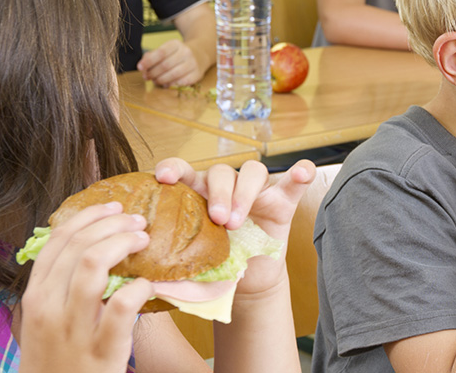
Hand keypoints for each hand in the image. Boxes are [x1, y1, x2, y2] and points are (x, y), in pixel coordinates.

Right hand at [19, 202, 153, 372]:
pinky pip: (121, 305)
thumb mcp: (47, 320)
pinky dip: (139, 288)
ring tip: (144, 240)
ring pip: (92, 265)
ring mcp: (73, 328)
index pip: (57, 241)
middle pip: (79, 246)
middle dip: (112, 224)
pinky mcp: (101, 349)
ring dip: (123, 244)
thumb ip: (61, 288)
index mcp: (36, 296)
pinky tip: (148, 285)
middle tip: (137, 221)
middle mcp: (48, 308)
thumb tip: (94, 249)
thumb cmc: (59, 359)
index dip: (88, 217)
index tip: (113, 206)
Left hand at [138, 39, 203, 86]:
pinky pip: (181, 82)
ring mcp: (193, 64)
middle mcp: (186, 52)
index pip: (160, 53)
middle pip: (165, 65)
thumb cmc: (177, 53)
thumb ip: (153, 56)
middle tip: (146, 77)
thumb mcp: (166, 49)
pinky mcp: (197, 74)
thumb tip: (142, 66)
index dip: (149, 61)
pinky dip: (171, 85)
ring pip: (173, 75)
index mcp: (176, 44)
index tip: (140, 67)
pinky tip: (166, 84)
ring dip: (160, 80)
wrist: (199, 54)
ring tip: (155, 80)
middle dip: (153, 73)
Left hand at [152, 158, 315, 295]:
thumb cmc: (215, 270)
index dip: (174, 167)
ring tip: (239, 221)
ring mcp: (256, 193)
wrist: (247, 282)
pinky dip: (299, 175)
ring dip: (245, 192)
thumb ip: (175, 274)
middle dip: (220, 193)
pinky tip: (303, 173)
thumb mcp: (192, 270)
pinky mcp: (282, 203)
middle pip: (221, 172)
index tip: (164, 177)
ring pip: (252, 172)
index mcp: (198, 195)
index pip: (185, 170)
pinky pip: (292, 183)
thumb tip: (151, 288)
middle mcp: (226, 188)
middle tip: (218, 220)